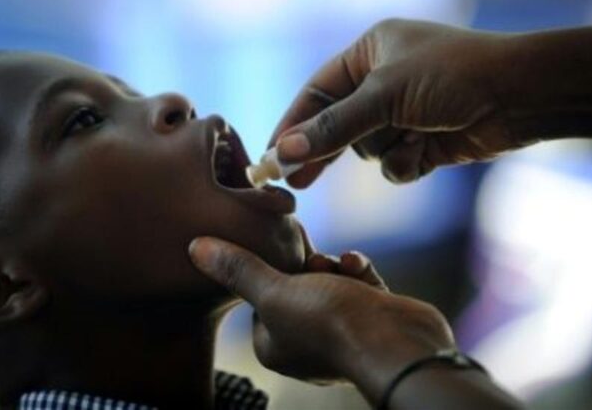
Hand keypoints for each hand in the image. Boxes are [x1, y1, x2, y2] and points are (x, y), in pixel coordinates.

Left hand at [188, 236, 455, 400]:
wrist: (397, 342)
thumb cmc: (329, 322)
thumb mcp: (274, 291)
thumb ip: (238, 269)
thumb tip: (194, 247)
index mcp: (274, 345)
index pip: (259, 298)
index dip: (267, 270)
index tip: (274, 250)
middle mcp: (306, 344)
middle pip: (295, 287)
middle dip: (304, 265)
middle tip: (309, 256)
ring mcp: (342, 332)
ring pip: (328, 282)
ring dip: (331, 265)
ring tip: (334, 263)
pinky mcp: (371, 318)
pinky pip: (357, 284)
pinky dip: (356, 270)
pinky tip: (356, 265)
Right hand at [270, 19, 521, 186]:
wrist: (523, 96)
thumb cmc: (452, 77)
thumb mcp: (383, 96)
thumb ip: (332, 127)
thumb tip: (283, 152)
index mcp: (369, 53)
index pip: (316, 93)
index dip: (292, 124)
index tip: (271, 155)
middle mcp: (383, 82)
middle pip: (336, 125)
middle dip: (323, 151)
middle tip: (292, 182)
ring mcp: (403, 113)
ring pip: (366, 149)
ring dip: (385, 149)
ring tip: (412, 136)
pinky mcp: (423, 141)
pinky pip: (394, 164)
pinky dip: (406, 163)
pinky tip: (426, 151)